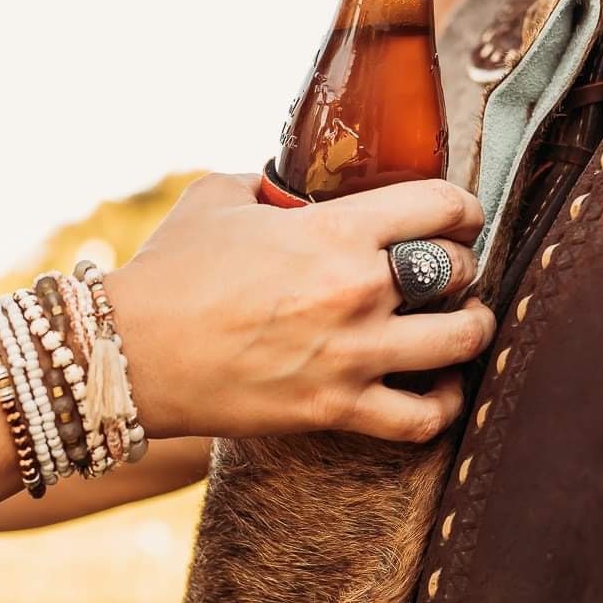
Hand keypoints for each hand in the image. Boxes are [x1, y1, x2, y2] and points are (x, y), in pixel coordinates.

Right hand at [104, 173, 494, 441]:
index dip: (464, 209)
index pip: (441, 206)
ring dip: (472, 329)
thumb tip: (284, 185)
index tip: (463, 218)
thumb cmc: (168, 273)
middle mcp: (355, 292)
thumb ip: (265, 184)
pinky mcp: (335, 411)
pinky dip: (442, 405)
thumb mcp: (216, 198)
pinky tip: (436, 388)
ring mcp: (351, 355)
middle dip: (462, 267)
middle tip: (451, 274)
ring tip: (463, 326)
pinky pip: (423, 418)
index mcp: (334, 231)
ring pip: (462, 340)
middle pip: (459, 271)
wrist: (130, 354)